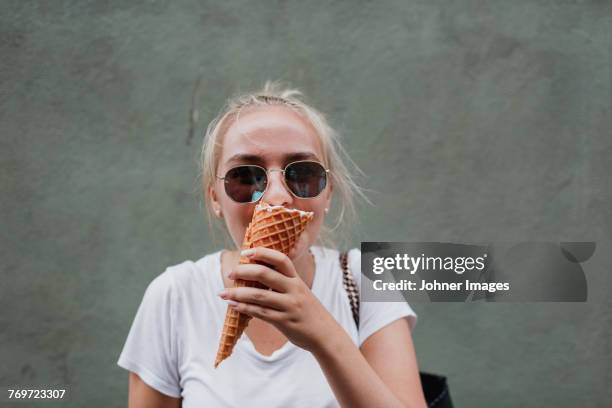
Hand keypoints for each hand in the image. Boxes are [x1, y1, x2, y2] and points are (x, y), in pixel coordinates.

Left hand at [217, 247, 338, 352]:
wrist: (325, 334)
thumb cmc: (308, 311)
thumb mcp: (300, 292)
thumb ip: (283, 283)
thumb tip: (255, 275)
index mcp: (297, 279)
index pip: (281, 259)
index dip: (263, 253)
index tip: (246, 252)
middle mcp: (294, 289)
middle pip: (266, 274)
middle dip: (244, 272)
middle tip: (230, 273)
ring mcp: (289, 305)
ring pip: (259, 295)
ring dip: (238, 294)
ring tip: (223, 294)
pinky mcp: (285, 321)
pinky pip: (261, 313)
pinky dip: (244, 309)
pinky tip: (233, 306)